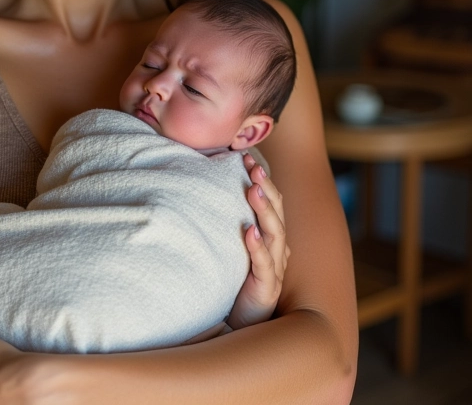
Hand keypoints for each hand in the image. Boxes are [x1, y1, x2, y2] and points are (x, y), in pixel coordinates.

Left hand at [227, 153, 289, 329]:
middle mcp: (276, 249)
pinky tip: (249, 232)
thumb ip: (227, 222)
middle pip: (276, 212)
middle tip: (252, 165)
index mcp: (270, 237)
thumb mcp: (231, 248)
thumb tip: (204, 190)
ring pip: (275, 234)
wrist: (242, 324)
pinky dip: (257, 247)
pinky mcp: (266, 288)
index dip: (262, 180)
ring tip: (253, 189)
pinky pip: (264, 265)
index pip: (270, 202)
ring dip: (264, 210)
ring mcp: (274, 268)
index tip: (246, 156)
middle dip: (265, 187)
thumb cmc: (235, 281)